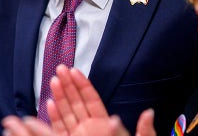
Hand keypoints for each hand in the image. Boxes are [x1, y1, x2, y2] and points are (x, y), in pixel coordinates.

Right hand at [2, 65, 154, 135]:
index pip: (91, 101)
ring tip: (54, 81)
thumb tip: (149, 113)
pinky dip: (54, 117)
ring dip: (59, 97)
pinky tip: (49, 104)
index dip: (83, 86)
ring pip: (66, 114)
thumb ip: (143, 131)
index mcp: (105, 125)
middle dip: (67, 86)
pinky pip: (60, 130)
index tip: (75, 71)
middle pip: (76, 104)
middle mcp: (90, 130)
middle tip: (60, 68)